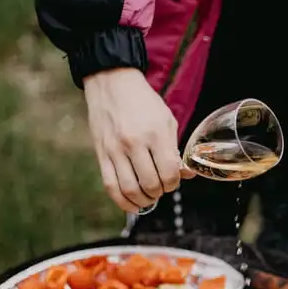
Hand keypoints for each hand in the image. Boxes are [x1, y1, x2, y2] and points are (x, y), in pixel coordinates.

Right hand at [83, 68, 195, 212]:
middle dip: (161, 192)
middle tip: (162, 187)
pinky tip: (132, 205)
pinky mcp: (101, 154)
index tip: (174, 180)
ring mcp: (115, 150)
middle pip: (151, 184)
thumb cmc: (143, 102)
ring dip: (144, 200)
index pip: (169, 172)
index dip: (175, 182)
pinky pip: (111, 186)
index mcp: (155, 133)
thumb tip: (186, 175)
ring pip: (130, 189)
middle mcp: (134, 143)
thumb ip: (174, 149)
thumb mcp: (166, 120)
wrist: (112, 83)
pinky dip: (123, 202)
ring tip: (149, 196)